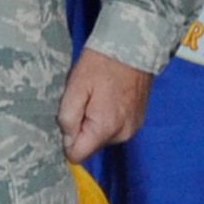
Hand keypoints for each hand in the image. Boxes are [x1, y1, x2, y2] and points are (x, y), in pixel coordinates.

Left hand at [56, 48, 155, 163]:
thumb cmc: (101, 64)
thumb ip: (68, 118)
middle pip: (90, 144)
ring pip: (101, 135)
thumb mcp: (75, 87)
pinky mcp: (137, 120)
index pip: (78, 155)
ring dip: (93, 120)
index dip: (66, 140)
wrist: (132, 48)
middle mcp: (122, 134)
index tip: (66, 119)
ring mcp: (133, 127)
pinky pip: (114, 127)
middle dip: (81, 126)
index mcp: (105, 128)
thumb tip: (66, 142)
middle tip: (82, 99)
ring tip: (95, 95)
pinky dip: (106, 116)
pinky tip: (106, 96)